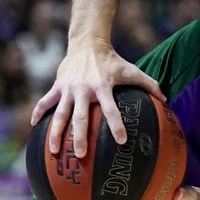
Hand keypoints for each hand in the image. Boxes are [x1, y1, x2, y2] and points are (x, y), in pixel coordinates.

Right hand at [31, 41, 164, 157]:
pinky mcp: (57, 86)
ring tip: (54, 151)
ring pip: (59, 114)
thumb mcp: (131, 70)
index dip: (116, 124)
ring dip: (55, 133)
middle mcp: (83, 89)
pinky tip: (34, 126)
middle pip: (80, 117)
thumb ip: (149, 84)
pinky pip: (45, 102)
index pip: (111, 109)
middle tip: (80, 156)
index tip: (121, 141)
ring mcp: (68, 89)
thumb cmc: (112, 60)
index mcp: (102, 86)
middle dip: (79, 137)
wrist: (87, 43)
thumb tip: (166, 99)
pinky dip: (38, 113)